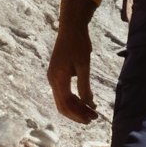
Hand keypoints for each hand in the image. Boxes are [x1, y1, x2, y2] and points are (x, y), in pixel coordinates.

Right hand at [47, 0, 98, 122]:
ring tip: (92, 111)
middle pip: (62, 105)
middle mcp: (53, 80)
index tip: (91, 119)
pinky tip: (87, 101)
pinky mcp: (57, 74)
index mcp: (58, 78)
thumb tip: (89, 104)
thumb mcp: (84, 65)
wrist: (71, 27)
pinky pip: (64, 92)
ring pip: (63, 100)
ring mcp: (53, 77)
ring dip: (76, 108)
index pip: (66, 104)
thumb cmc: (78, 43)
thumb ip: (84, 86)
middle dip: (77, 114)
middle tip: (93, 119)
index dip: (78, 114)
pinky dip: (74, 99)